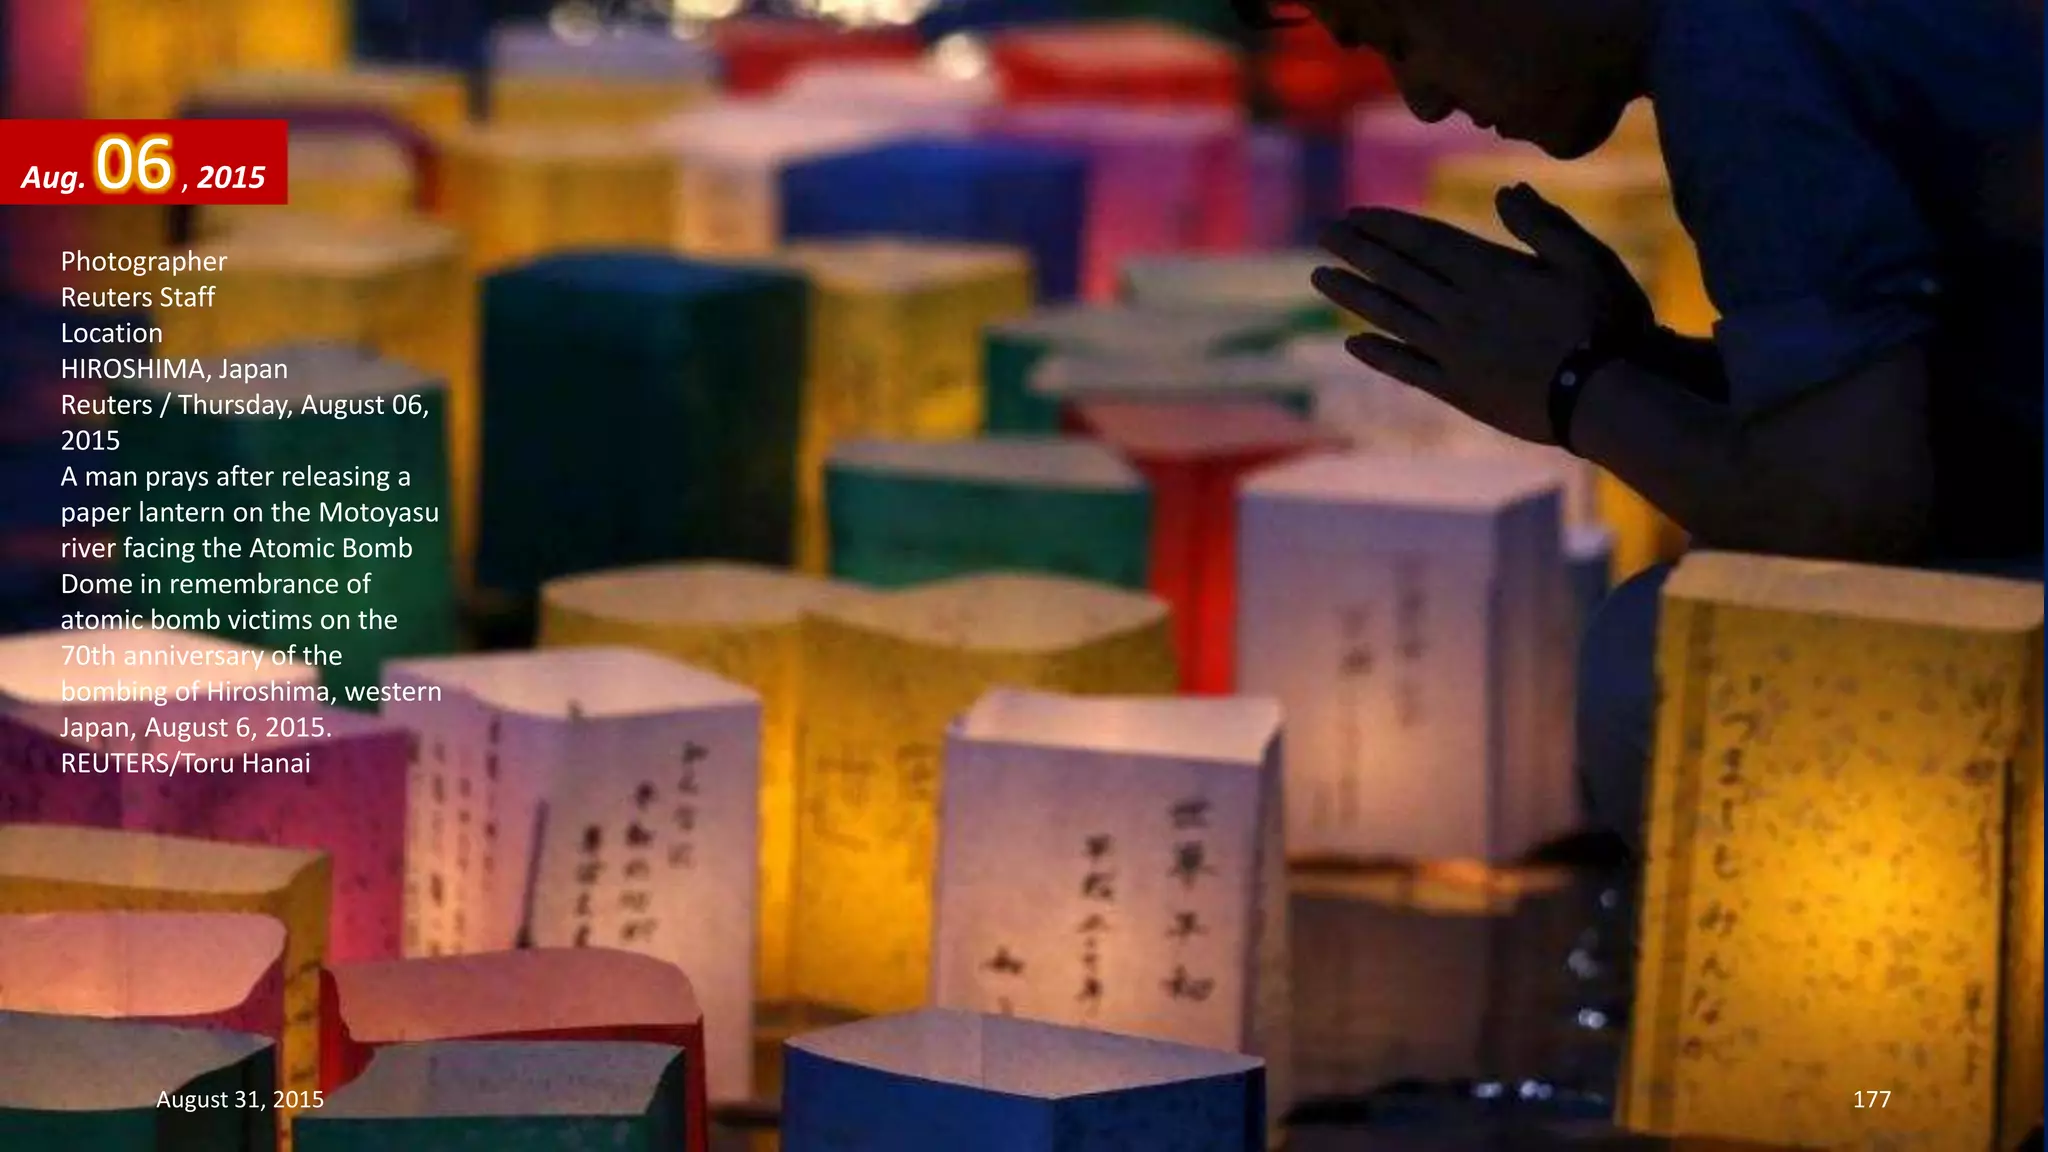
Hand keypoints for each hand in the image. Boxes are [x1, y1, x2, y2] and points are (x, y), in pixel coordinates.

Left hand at [1312, 183, 1654, 444]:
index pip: (1424, 240)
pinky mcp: (1458, 391)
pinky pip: (1407, 369)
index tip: (1354, 214)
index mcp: (1489, 272)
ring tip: (1319, 276)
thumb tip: (1504, 191)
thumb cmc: (1607, 324)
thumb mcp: (1586, 259)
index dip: (1386, 226)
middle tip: (1324, 233)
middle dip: (1357, 250)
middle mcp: (1460, 309)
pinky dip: (1379, 355)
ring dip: (1353, 295)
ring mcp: (1454, 352)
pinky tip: (1352, 343)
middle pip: (1397, 273)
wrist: (1605, 398)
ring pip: (1391, 316)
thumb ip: (1543, 224)